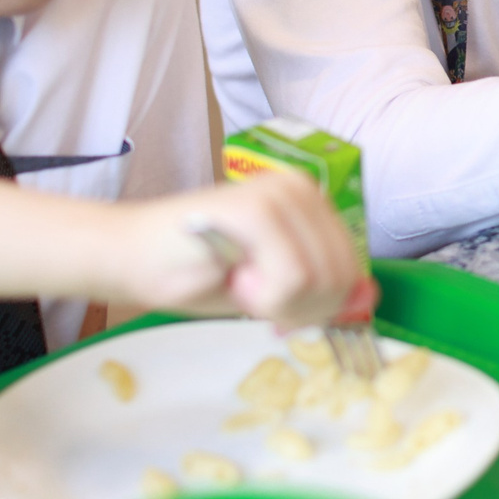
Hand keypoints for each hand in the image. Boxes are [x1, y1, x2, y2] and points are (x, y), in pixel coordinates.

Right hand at [124, 168, 371, 330]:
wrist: (130, 258)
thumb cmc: (197, 273)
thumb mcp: (276, 290)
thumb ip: (322, 291)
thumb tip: (368, 300)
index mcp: (312, 204)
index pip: (354, 272)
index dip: (318, 307)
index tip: (276, 307)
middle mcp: (302, 190)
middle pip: (341, 279)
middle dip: (299, 308)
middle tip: (252, 294)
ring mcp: (280, 195)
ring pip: (318, 282)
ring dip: (276, 304)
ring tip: (239, 280)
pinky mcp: (257, 209)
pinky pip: (292, 280)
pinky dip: (263, 297)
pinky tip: (232, 276)